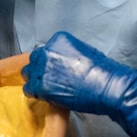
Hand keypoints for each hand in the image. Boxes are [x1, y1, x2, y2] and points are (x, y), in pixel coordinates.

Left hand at [22, 31, 136, 136]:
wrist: (108, 86)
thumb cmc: (103, 71)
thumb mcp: (85, 52)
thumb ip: (68, 53)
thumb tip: (63, 61)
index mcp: (59, 39)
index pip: (46, 49)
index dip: (50, 60)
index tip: (56, 68)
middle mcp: (47, 50)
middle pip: (35, 59)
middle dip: (41, 68)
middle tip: (50, 78)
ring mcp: (42, 67)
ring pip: (28, 73)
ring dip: (36, 80)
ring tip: (48, 88)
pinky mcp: (41, 85)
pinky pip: (29, 88)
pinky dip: (35, 93)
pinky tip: (45, 96)